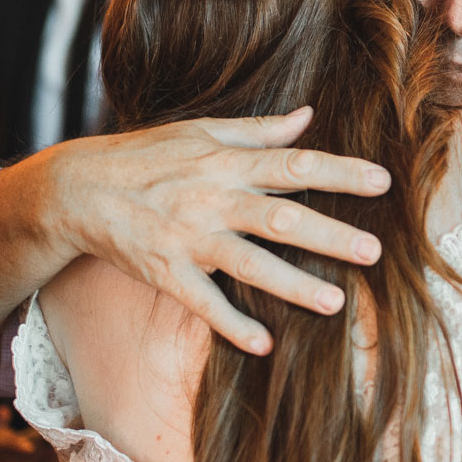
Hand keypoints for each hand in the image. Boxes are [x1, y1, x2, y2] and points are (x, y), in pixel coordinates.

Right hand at [45, 107, 390, 355]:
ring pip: (249, 264)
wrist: (79, 188)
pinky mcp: (166, 272)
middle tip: (374, 252)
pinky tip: (264, 345)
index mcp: (227, 162)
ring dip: (293, 285)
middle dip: (329, 235)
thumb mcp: (200, 132)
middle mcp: (213, 199)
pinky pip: (204, 303)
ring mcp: (190, 238)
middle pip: (281, 217)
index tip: (383, 182)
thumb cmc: (147, 156)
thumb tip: (307, 116)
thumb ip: (258, 130)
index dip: (340, 173)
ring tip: (336, 303)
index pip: (294, 165)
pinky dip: (232, 324)